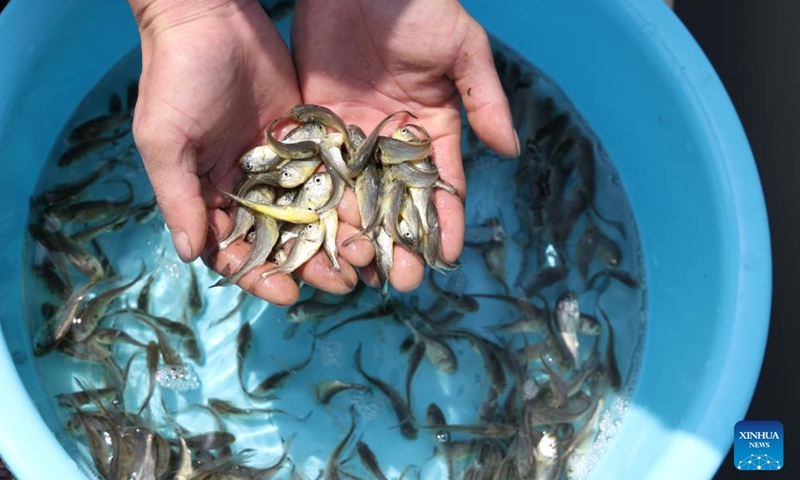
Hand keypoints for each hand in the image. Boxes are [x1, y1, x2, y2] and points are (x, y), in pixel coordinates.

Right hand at [129, 0, 363, 303]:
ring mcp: (280, 165)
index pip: (235, 249)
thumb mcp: (165, 139)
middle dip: (310, 264)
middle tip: (342, 283)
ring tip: (365, 257)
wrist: (211, 16)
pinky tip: (372, 217)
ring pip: (312, 214)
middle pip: (282, 240)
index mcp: (209, 194)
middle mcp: (247, 187)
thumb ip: (178, 196)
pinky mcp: (307, 140)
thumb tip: (191, 255)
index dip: (258, 274)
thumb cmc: (175, 76)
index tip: (287, 293)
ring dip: (337, 239)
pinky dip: (349, 199)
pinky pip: (330, 176)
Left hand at [291, 0, 518, 290]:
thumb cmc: (419, 6)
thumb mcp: (462, 48)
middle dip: (401, 241)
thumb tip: (509, 151)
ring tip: (361, 272)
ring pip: (356, 194)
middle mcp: (391, 139)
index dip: (446, 219)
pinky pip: (317, 169)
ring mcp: (352, 134)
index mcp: (431, 126)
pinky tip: (318, 237)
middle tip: (402, 281)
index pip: (441, 182)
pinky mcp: (315, 124)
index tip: (447, 256)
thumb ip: (484, 99)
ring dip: (360, 234)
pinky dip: (318, 202)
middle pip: (397, 200)